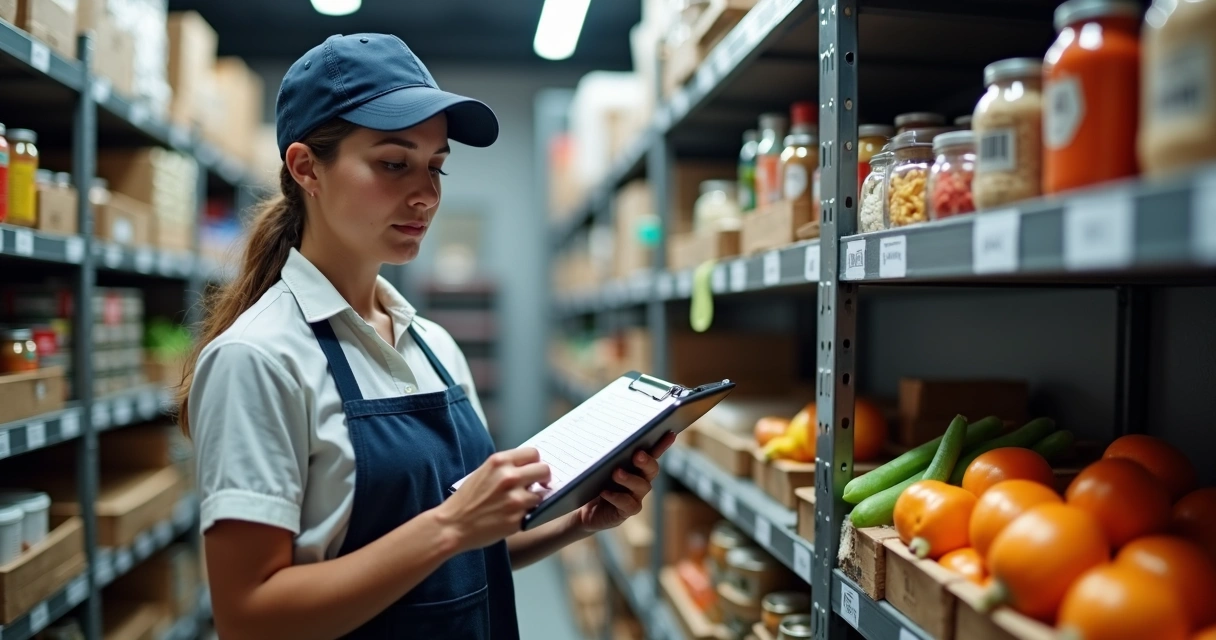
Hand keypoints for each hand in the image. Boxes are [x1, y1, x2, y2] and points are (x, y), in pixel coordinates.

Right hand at [434, 448, 550, 552]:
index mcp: (499, 462)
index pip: (533, 453)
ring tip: (518, 504)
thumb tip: (529, 467)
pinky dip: (526, 514)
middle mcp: (509, 477)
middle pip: (544, 470)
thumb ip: (505, 468)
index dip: (535, 462)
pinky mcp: (518, 518)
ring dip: (533, 499)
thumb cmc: (467, 499)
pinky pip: (533, 512)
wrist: (453, 525)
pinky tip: (512, 515)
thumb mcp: (484, 472)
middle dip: (542, 478)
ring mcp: (515, 499)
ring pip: (541, 494)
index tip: (534, 470)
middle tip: (537, 485)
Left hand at [573, 432, 677, 533]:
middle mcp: (640, 479)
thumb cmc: (591, 479)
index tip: (670, 433)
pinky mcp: (626, 511)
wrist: (581, 506)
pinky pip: (629, 505)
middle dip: (646, 461)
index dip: (662, 443)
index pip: (652, 452)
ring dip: (630, 478)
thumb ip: (602, 452)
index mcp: (636, 464)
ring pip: (642, 486)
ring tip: (616, 473)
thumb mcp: (596, 463)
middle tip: (637, 454)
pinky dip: (617, 498)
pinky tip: (605, 492)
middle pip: (652, 469)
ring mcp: (635, 496)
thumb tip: (598, 435)